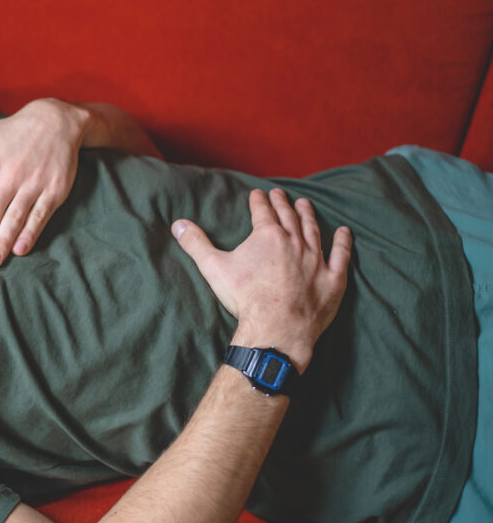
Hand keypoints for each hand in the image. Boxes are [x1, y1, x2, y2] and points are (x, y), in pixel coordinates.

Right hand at [171, 188, 352, 372]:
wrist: (276, 329)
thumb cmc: (245, 298)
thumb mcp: (213, 268)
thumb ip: (195, 243)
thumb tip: (177, 224)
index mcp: (267, 235)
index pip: (263, 211)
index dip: (259, 201)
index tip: (257, 193)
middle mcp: (294, 241)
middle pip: (289, 216)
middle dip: (283, 203)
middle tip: (280, 194)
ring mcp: (316, 260)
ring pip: (313, 230)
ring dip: (308, 216)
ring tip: (305, 205)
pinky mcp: (333, 279)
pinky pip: (340, 256)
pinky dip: (343, 243)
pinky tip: (344, 232)